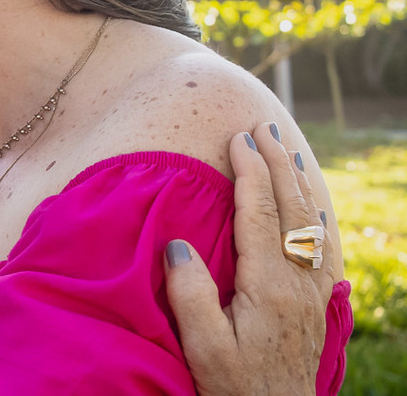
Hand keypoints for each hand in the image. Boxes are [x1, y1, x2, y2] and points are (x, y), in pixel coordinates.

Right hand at [164, 124, 334, 395]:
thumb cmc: (232, 385)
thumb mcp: (202, 345)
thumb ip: (190, 293)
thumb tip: (178, 244)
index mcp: (267, 285)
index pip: (259, 213)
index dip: (249, 172)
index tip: (238, 139)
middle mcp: (296, 282)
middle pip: (289, 209)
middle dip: (276, 163)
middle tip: (263, 127)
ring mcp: (310, 293)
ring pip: (309, 223)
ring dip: (296, 182)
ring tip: (285, 151)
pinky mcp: (314, 304)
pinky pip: (319, 246)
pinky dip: (311, 214)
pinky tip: (307, 205)